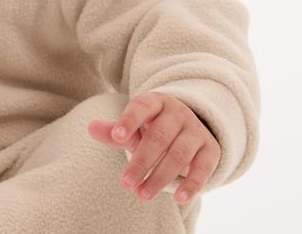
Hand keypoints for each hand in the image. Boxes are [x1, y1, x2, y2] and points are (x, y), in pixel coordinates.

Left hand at [87, 91, 219, 204]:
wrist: (187, 127)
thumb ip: (114, 130)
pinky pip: (203, 168)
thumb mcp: (133, 126)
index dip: (129, 121)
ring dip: (160, 177)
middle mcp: (177, 113)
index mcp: (155, 102)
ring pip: (179, 155)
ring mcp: (196, 130)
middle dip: (141, 161)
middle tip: (126, 183)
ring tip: (142, 195)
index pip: (141, 107)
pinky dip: (192, 184)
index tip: (116, 138)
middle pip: (159, 136)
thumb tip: (90, 127)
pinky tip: (179, 199)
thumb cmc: (152, 127)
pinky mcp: (211, 149)